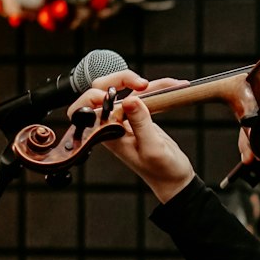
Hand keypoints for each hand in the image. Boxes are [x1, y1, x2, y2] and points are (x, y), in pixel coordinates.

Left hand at [67, 69, 194, 203]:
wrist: (174, 179)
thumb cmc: (162, 171)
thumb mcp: (153, 148)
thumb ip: (140, 123)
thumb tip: (128, 100)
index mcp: (107, 134)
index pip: (84, 109)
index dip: (93, 96)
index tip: (117, 95)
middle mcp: (111, 124)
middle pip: (102, 89)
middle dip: (121, 80)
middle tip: (143, 84)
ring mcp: (124, 118)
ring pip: (125, 88)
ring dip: (146, 83)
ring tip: (171, 84)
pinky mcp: (138, 115)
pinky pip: (143, 94)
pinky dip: (159, 88)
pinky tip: (175, 86)